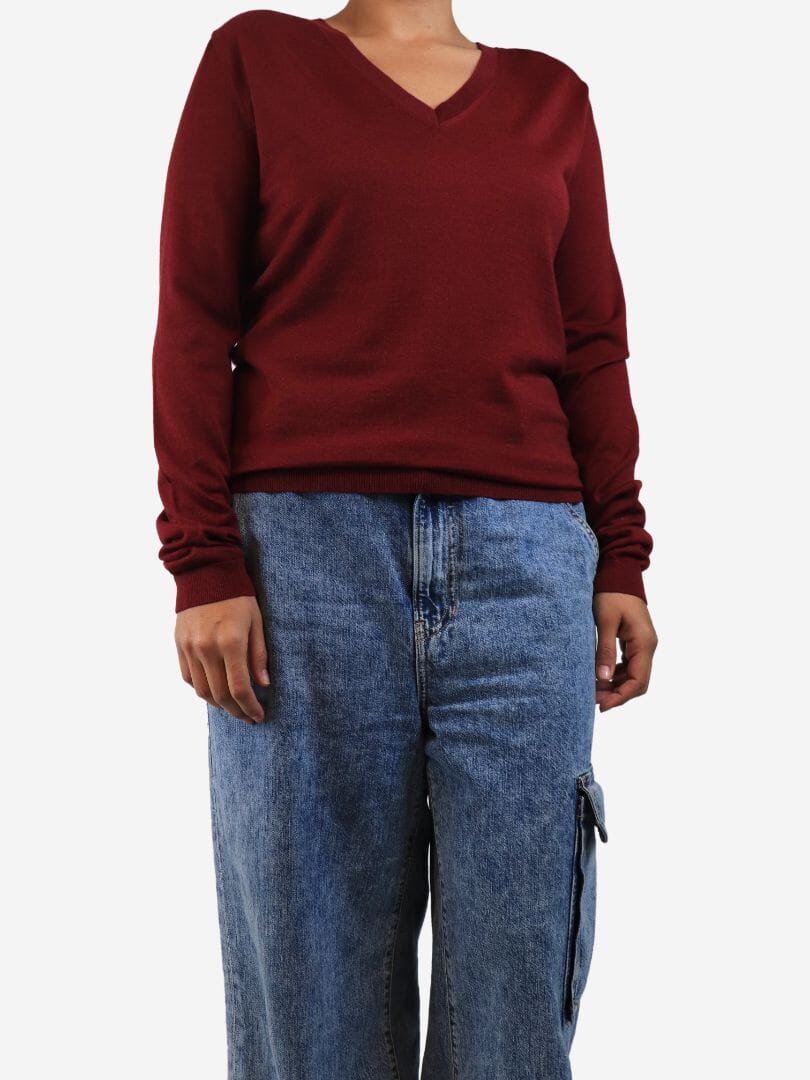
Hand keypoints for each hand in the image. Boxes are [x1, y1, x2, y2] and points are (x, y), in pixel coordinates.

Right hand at [175, 596, 269, 723]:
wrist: (205, 572)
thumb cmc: (238, 596)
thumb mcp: (256, 622)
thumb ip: (259, 655)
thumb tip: (263, 685)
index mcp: (230, 642)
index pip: (240, 688)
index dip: (250, 708)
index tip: (259, 716)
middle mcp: (207, 649)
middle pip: (220, 695)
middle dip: (236, 711)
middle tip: (248, 717)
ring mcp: (190, 648)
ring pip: (202, 691)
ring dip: (218, 705)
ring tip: (233, 707)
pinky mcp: (179, 645)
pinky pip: (188, 677)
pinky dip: (202, 689)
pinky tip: (215, 691)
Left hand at [593, 592, 657, 711]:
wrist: (619, 574)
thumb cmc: (611, 594)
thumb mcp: (605, 622)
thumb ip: (604, 650)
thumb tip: (601, 678)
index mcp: (644, 643)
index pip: (638, 680)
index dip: (621, 696)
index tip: (602, 706)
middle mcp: (648, 646)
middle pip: (638, 682)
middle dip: (618, 694)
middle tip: (594, 700)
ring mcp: (643, 644)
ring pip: (633, 675)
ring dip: (616, 686)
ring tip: (593, 691)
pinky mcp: (635, 642)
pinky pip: (628, 665)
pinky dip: (615, 674)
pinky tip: (599, 677)